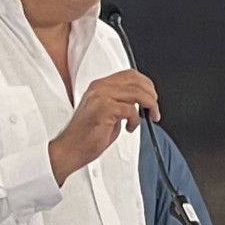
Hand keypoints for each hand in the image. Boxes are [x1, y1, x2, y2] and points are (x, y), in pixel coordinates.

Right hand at [47, 70, 158, 185]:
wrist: (70, 149)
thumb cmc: (85, 136)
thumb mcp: (105, 112)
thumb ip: (120, 103)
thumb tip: (140, 103)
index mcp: (99, 86)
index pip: (129, 75)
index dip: (145, 84)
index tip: (152, 96)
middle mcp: (99, 88)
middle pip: (135, 80)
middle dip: (150, 94)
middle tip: (154, 108)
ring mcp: (101, 96)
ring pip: (137, 92)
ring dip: (149, 105)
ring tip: (150, 116)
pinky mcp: (105, 109)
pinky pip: (131, 109)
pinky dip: (135, 120)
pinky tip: (129, 128)